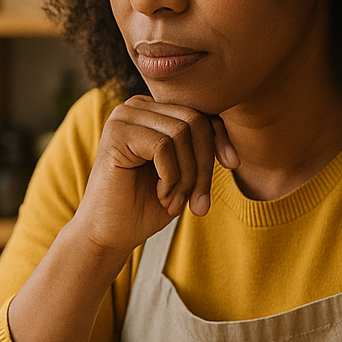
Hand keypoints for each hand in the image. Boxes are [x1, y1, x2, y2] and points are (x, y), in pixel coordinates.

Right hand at [74, 95, 239, 257]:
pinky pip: (163, 146)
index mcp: (152, 112)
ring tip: (174, 201)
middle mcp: (136, 107)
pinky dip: (171, 176)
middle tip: (198, 201)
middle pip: (194, 120)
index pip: (200, 112)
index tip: (233, 164)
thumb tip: (232, 146)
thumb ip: (200, 151)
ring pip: (182, 132)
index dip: (220, 137)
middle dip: (204, 164)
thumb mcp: (184, 175)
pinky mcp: (116, 133)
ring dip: (187, 175)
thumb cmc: (145, 207)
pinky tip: (161, 195)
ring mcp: (124, 117)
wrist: (109, 235)